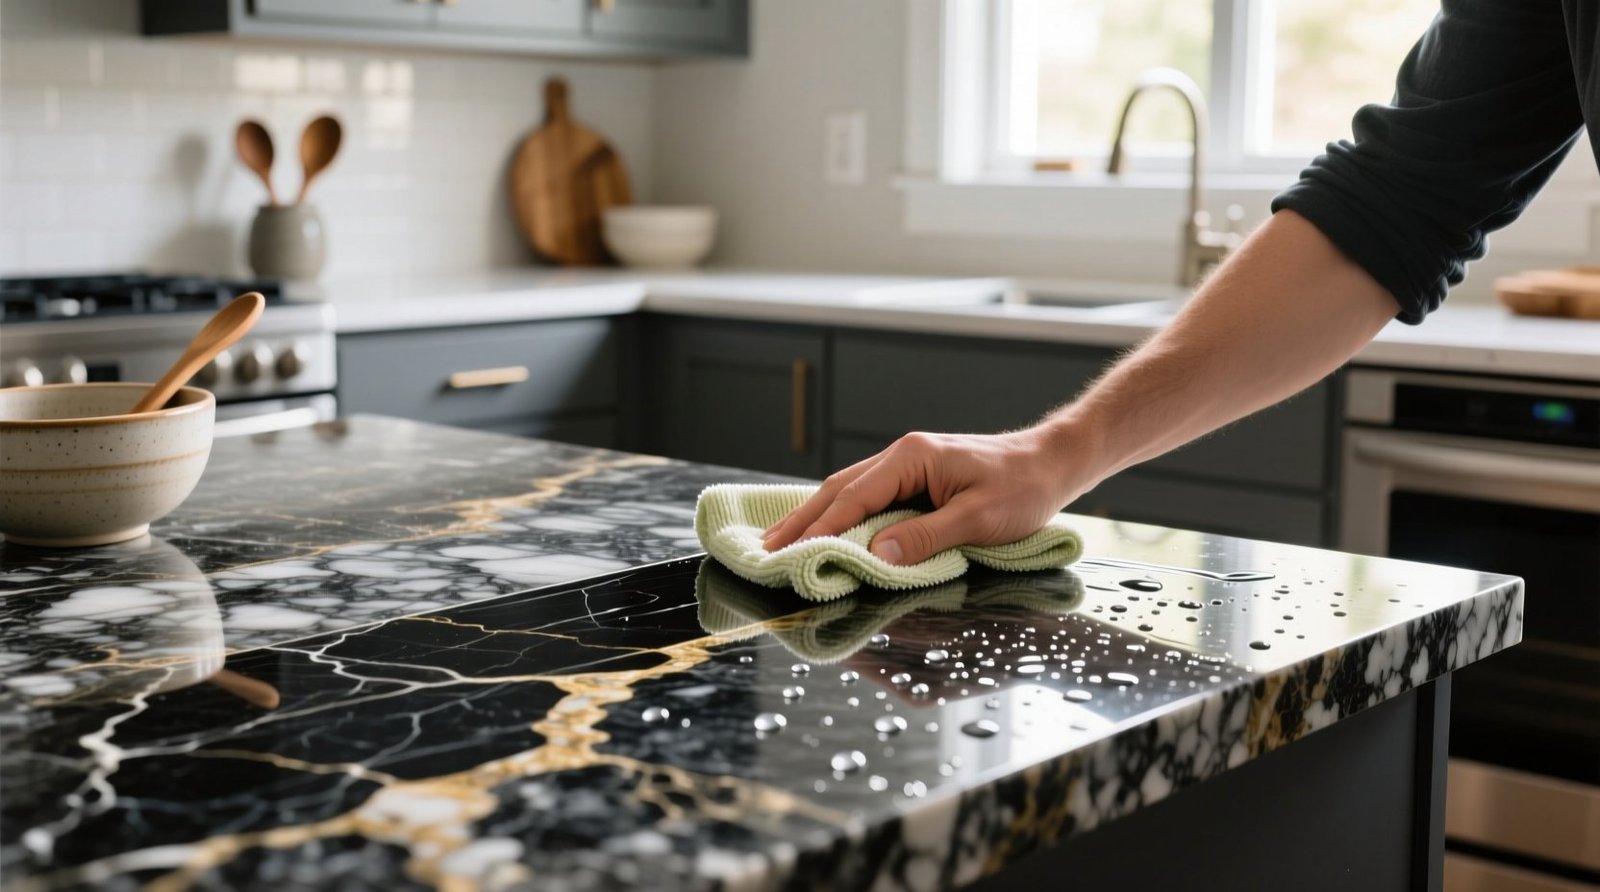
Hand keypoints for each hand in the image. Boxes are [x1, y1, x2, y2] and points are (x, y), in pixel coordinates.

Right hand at [761, 427, 1085, 565]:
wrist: (1051, 462)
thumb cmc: (1022, 487)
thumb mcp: (978, 518)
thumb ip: (926, 537)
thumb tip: (879, 555)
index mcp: (912, 458)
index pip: (854, 497)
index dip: (820, 528)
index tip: (790, 552)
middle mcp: (902, 456)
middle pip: (838, 489)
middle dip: (801, 521)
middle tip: (767, 550)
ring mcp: (907, 465)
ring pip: (848, 491)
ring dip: (815, 517)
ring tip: (783, 541)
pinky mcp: (915, 478)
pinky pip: (867, 496)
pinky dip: (840, 514)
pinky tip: (825, 528)